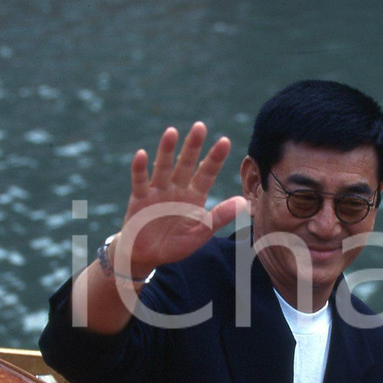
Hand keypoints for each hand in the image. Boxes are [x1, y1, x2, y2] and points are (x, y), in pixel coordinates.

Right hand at [115, 122, 247, 276]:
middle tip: (200, 126)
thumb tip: (243, 202)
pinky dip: (140, 169)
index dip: (215, 158)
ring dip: (167, 150)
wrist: (146, 256)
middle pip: (186, 164)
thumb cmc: (175, 245)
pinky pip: (140, 181)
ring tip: (172, 132)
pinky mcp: (139, 199)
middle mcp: (177, 189)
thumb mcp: (200, 233)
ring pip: (163, 167)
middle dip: (193, 146)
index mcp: (194, 196)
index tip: (225, 140)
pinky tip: (142, 155)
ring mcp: (157, 192)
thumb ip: (219, 217)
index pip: (206, 173)